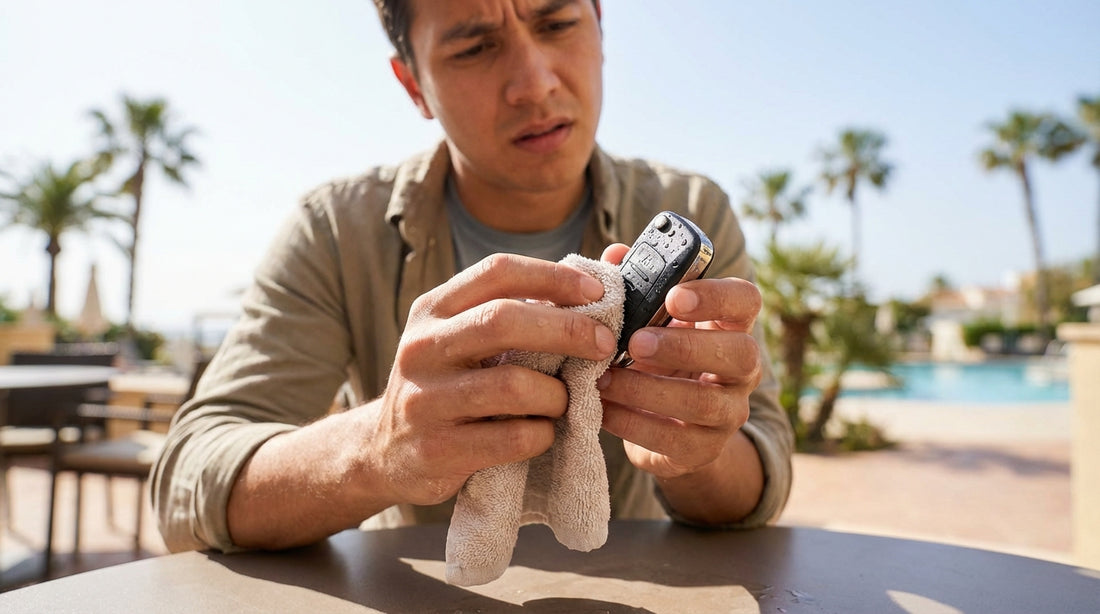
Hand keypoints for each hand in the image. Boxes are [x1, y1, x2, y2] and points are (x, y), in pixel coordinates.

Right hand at [363, 254, 616, 506]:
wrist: (386, 453)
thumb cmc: (448, 386)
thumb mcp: (462, 340)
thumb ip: (513, 312)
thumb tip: (591, 289)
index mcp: (433, 310)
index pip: (497, 272)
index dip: (553, 277)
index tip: (596, 292)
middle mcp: (422, 348)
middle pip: (503, 321)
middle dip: (567, 330)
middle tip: (604, 345)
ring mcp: (424, 400)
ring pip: (514, 385)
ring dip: (556, 394)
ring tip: (562, 401)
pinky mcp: (436, 449)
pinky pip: (512, 437)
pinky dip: (542, 434)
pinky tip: (542, 433)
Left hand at [598, 244, 762, 479]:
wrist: (663, 425)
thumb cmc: (653, 357)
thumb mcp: (646, 321)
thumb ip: (632, 286)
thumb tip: (613, 253)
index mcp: (729, 325)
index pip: (746, 300)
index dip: (716, 296)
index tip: (673, 296)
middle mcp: (741, 369)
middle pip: (740, 353)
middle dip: (685, 347)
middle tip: (635, 342)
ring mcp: (729, 412)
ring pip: (705, 401)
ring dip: (649, 388)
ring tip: (605, 377)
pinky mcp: (704, 448)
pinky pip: (675, 438)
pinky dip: (634, 422)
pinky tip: (603, 408)